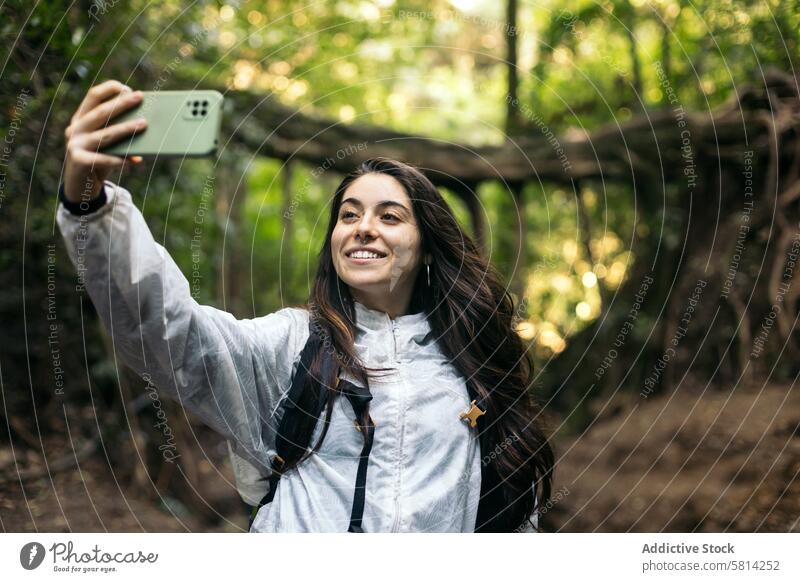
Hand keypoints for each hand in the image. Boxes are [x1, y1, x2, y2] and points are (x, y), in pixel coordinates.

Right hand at [62, 80, 146, 203]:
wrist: (79, 187)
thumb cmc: (98, 160)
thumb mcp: (106, 144)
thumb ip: (118, 133)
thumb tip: (144, 126)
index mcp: (81, 119)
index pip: (92, 96)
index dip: (109, 89)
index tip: (127, 88)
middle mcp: (75, 128)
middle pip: (100, 112)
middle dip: (121, 104)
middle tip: (139, 97)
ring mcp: (74, 144)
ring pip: (104, 134)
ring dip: (126, 129)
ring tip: (143, 124)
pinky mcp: (78, 161)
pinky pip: (102, 159)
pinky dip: (119, 159)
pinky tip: (134, 160)